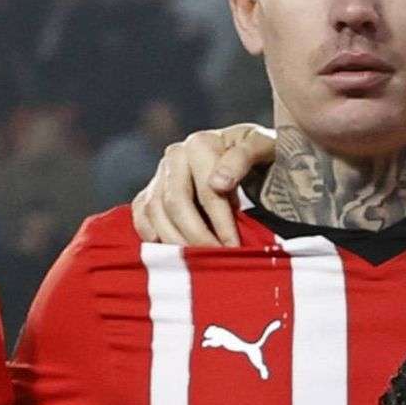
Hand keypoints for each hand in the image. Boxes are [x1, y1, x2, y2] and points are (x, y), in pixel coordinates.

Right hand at [130, 122, 285, 249]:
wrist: (245, 155)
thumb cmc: (261, 152)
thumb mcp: (264, 146)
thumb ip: (243, 158)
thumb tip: (218, 184)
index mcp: (201, 144)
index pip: (207, 191)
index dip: (221, 223)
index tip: (234, 247)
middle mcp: (175, 155)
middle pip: (176, 203)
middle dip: (196, 236)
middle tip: (216, 258)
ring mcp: (161, 172)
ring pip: (155, 211)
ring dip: (175, 240)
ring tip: (199, 260)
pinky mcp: (151, 189)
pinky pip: (141, 213)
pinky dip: (150, 233)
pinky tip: (168, 251)